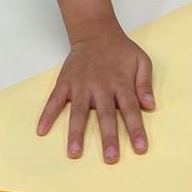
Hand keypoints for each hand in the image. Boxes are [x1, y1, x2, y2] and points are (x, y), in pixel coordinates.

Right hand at [36, 25, 154, 162]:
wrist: (95, 32)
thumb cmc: (120, 50)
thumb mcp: (141, 61)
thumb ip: (145, 83)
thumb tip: (150, 105)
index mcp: (121, 83)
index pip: (131, 109)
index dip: (136, 129)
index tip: (140, 148)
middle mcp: (101, 86)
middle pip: (105, 114)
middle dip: (108, 137)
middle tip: (110, 158)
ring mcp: (81, 85)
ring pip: (79, 112)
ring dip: (76, 132)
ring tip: (75, 153)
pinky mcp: (65, 83)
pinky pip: (54, 100)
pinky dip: (47, 114)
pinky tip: (41, 130)